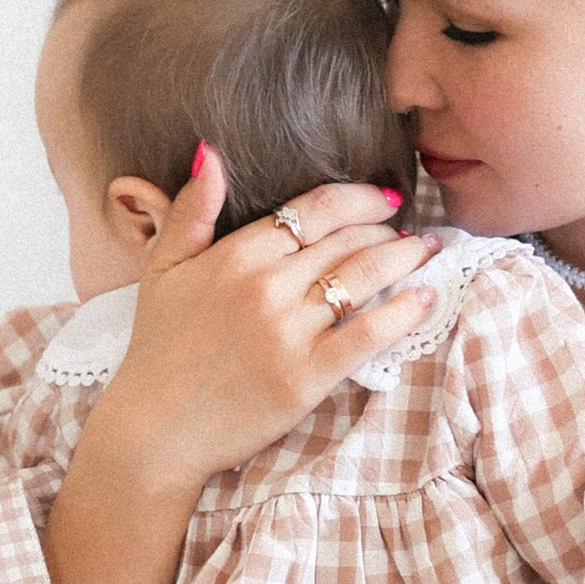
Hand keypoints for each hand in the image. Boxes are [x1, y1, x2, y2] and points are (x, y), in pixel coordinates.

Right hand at [86, 153, 434, 507]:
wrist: (156, 429)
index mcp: (238, 255)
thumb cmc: (159, 348)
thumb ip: (190, 210)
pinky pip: (370, 333)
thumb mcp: (163, 268)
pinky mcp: (309, 376)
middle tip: (410, 229)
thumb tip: (213, 154)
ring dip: (405, 258)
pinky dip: (405, 312)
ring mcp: (291, 331)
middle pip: (348, 241)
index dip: (358, 199)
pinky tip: (427, 296)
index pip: (315, 210)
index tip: (383, 200)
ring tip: (427, 250)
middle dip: (387, 229)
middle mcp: (268, 286)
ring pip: (365, 278)